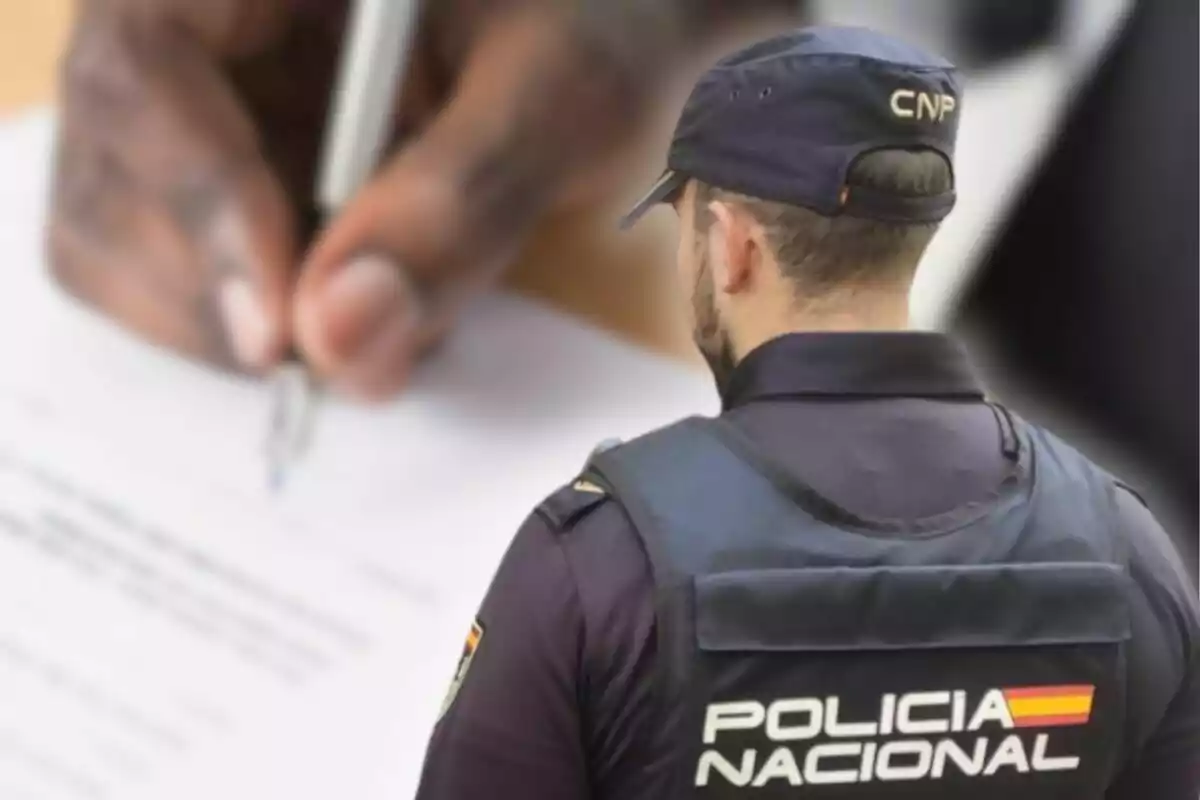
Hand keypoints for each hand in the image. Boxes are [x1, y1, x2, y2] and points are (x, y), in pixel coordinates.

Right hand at [50, 0, 791, 399]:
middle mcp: (213, 16)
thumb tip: (336, 340)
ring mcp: (213, 91)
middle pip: (110, 154)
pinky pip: (187, 254)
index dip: (192, 195)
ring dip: (227, 313)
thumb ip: (461, 202)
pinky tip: (352, 306)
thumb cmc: (608, 24)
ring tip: (366, 322)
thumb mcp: (563, 96)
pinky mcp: (234, 156)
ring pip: (125, 221)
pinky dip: (254, 313)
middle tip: (316, 362)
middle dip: (205, 284)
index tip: (276, 328)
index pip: (146, 53)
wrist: (624, 29)